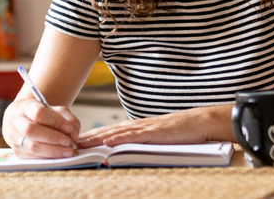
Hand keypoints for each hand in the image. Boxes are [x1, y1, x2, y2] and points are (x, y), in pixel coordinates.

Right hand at [2, 96, 80, 158]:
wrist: (23, 119)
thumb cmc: (43, 114)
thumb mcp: (56, 110)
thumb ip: (68, 119)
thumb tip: (73, 136)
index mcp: (26, 107)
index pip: (39, 113)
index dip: (55, 121)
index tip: (68, 128)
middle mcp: (16, 121)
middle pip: (31, 130)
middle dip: (52, 138)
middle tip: (68, 142)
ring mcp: (14, 138)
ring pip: (31, 146)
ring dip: (52, 151)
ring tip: (67, 152)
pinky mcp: (17, 152)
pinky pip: (32, 158)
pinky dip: (48, 157)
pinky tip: (58, 156)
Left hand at [78, 106, 231, 147]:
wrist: (203, 122)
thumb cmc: (186, 133)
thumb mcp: (161, 139)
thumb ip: (146, 143)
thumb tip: (131, 152)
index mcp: (141, 127)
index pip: (113, 131)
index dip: (95, 136)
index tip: (79, 141)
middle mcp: (140, 125)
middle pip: (109, 131)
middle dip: (90, 137)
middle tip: (71, 143)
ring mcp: (146, 128)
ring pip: (116, 133)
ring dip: (97, 139)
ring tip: (81, 144)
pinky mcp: (154, 133)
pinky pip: (132, 137)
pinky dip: (117, 140)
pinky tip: (106, 143)